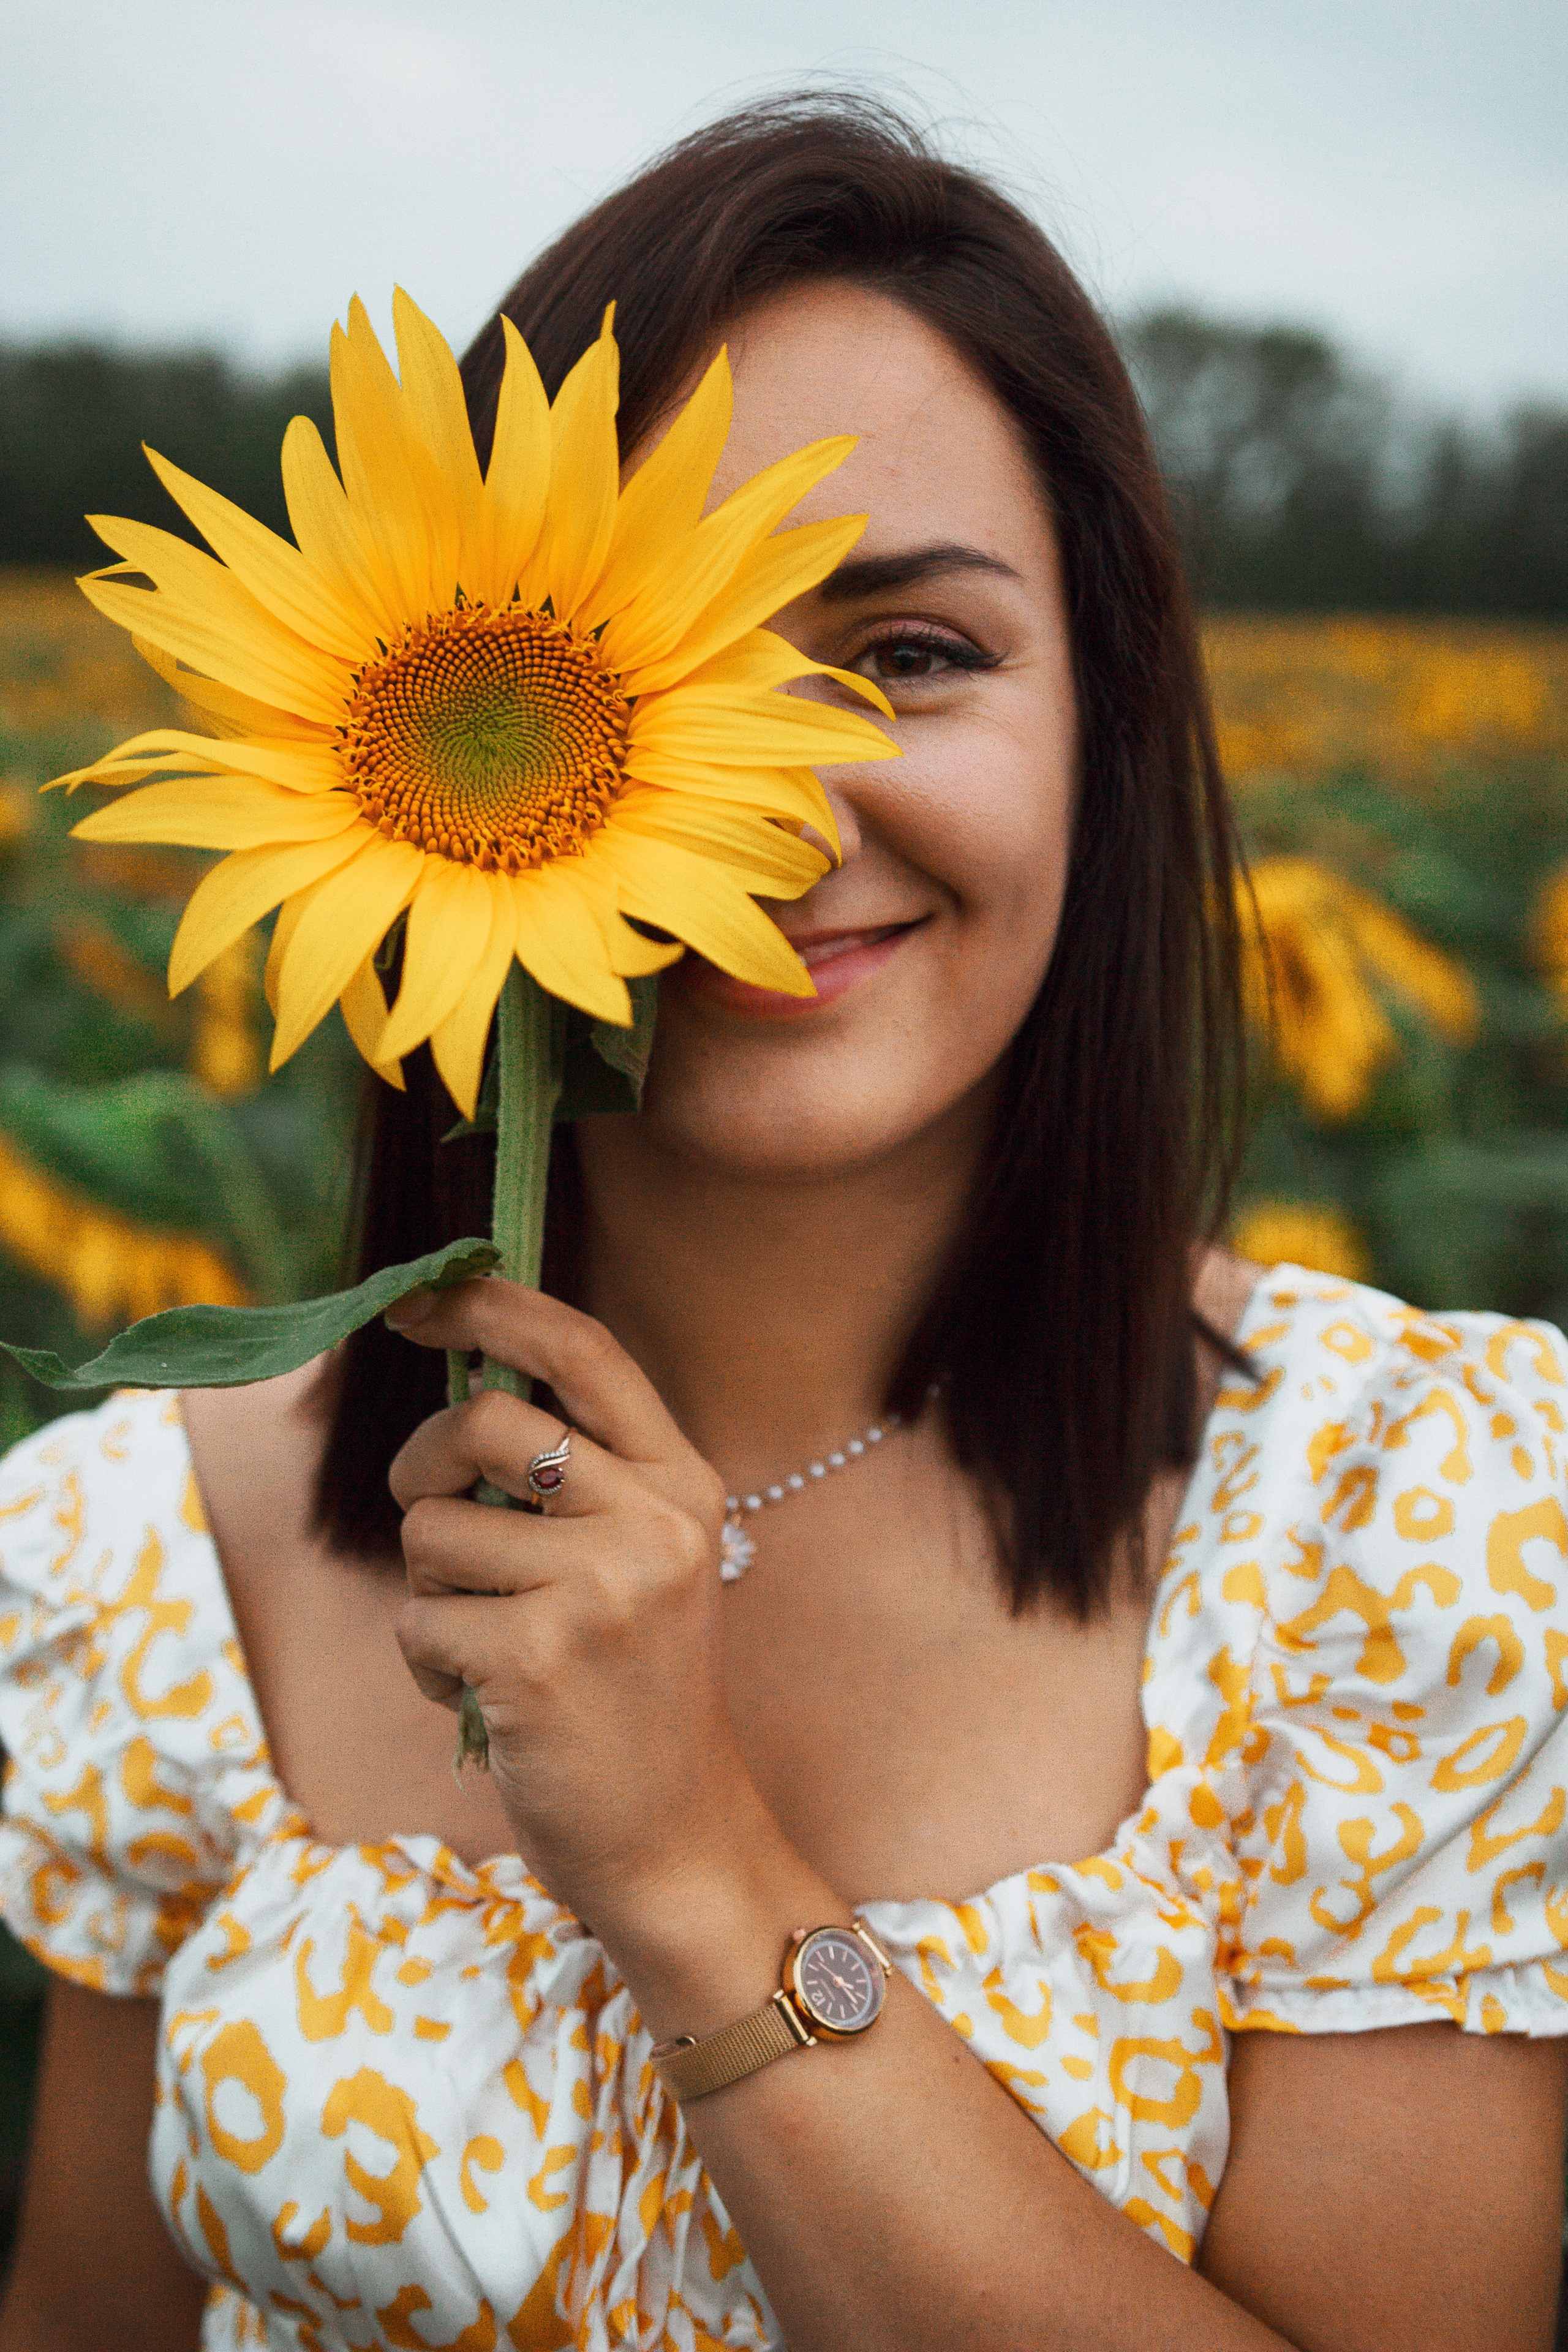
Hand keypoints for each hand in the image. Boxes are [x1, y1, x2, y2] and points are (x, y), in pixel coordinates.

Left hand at [384, 1277, 764, 1953]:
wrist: (676, 1837)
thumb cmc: (634, 1694)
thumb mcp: (640, 1562)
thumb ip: (575, 1479)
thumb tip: (458, 1392)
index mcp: (684, 1483)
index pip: (584, 1350)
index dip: (492, 1306)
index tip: (419, 1299)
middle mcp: (654, 1522)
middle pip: (479, 1422)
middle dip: (420, 1468)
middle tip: (432, 1522)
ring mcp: (599, 1589)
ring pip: (430, 1531)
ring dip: (432, 1593)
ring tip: (491, 1645)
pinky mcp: (535, 1658)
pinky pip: (418, 1622)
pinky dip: (429, 1665)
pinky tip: (488, 1699)